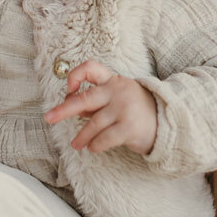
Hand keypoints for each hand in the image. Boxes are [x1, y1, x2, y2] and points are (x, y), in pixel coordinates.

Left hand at [43, 60, 158, 154]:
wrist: (167, 123)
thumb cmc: (137, 110)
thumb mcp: (118, 98)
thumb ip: (97, 101)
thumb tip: (71, 107)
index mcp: (113, 81)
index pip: (91, 68)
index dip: (76, 76)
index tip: (69, 90)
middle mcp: (118, 91)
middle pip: (85, 98)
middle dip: (64, 109)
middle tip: (49, 118)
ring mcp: (124, 109)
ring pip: (93, 124)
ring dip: (81, 137)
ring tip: (76, 145)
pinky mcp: (129, 127)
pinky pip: (104, 139)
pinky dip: (95, 145)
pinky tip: (92, 148)